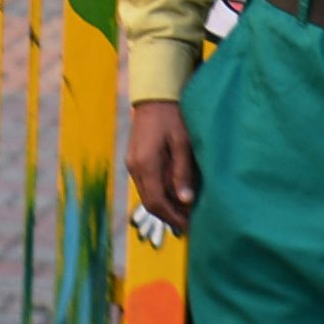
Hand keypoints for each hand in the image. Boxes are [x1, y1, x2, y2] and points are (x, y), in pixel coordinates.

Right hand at [127, 99, 198, 237]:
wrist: (154, 96)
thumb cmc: (172, 116)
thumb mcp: (183, 143)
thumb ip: (182, 173)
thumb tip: (186, 201)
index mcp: (145, 165)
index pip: (156, 202)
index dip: (173, 218)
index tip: (190, 227)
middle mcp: (134, 167)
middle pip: (150, 202)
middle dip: (169, 216)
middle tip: (191, 224)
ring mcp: (132, 164)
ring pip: (147, 195)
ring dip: (165, 206)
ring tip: (186, 211)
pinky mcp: (135, 160)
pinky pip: (147, 184)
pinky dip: (160, 194)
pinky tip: (176, 194)